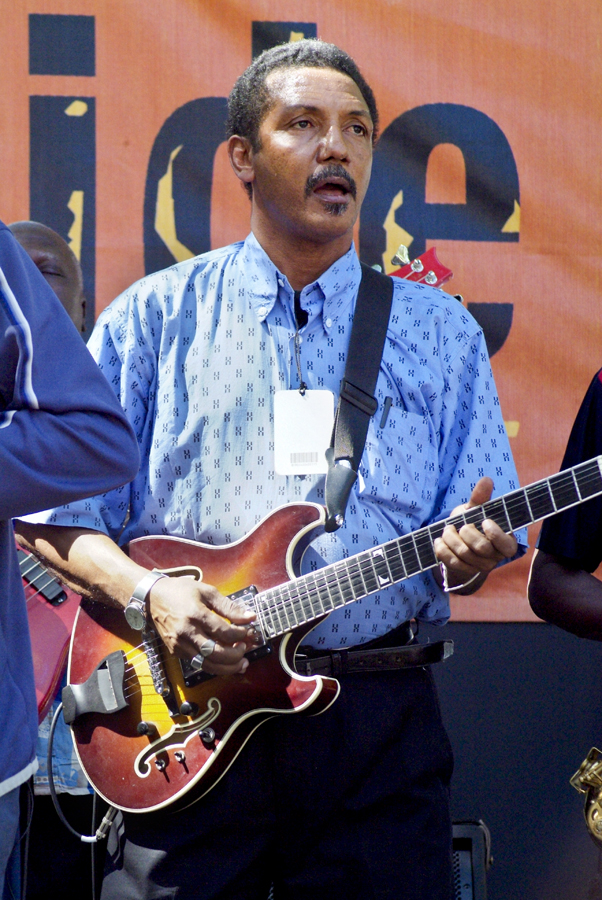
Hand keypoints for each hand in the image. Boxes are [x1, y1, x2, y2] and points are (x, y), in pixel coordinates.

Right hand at [148, 576, 256, 675]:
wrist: (151, 598)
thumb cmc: (179, 591)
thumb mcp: (206, 591)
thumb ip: (229, 606)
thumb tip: (250, 616)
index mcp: (196, 614)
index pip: (224, 632)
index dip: (241, 634)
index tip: (249, 631)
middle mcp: (187, 633)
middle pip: (216, 653)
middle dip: (236, 655)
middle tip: (246, 648)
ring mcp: (180, 645)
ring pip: (207, 665)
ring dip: (228, 667)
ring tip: (241, 662)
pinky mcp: (176, 652)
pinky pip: (198, 664)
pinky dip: (214, 665)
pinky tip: (225, 661)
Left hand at [434, 476, 517, 592]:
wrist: (459, 542)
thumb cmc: (473, 523)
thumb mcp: (476, 510)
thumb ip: (481, 498)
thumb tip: (486, 479)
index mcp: (506, 543)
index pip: (506, 545)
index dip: (494, 533)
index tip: (484, 521)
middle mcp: (495, 558)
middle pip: (480, 548)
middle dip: (466, 532)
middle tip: (461, 525)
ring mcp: (479, 567)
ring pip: (463, 554)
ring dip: (451, 538)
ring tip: (447, 529)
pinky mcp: (464, 571)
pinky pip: (451, 562)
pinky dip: (442, 548)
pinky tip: (439, 540)